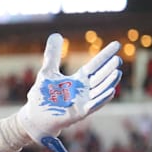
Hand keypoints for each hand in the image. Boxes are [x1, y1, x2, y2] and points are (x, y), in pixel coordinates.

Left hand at [18, 33, 122, 151]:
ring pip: (99, 91)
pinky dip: (101, 99)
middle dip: (109, 69)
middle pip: (100, 77)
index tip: (117, 44)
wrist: (34, 117)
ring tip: (117, 73)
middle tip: (118, 60)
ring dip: (108, 83)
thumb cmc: (43, 96)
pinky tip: (110, 92)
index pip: (95, 65)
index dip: (105, 55)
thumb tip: (56, 35)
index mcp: (79, 80)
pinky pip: (92, 106)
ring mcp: (82, 102)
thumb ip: (53, 55)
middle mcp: (84, 90)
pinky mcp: (78, 113)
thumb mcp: (47, 72)